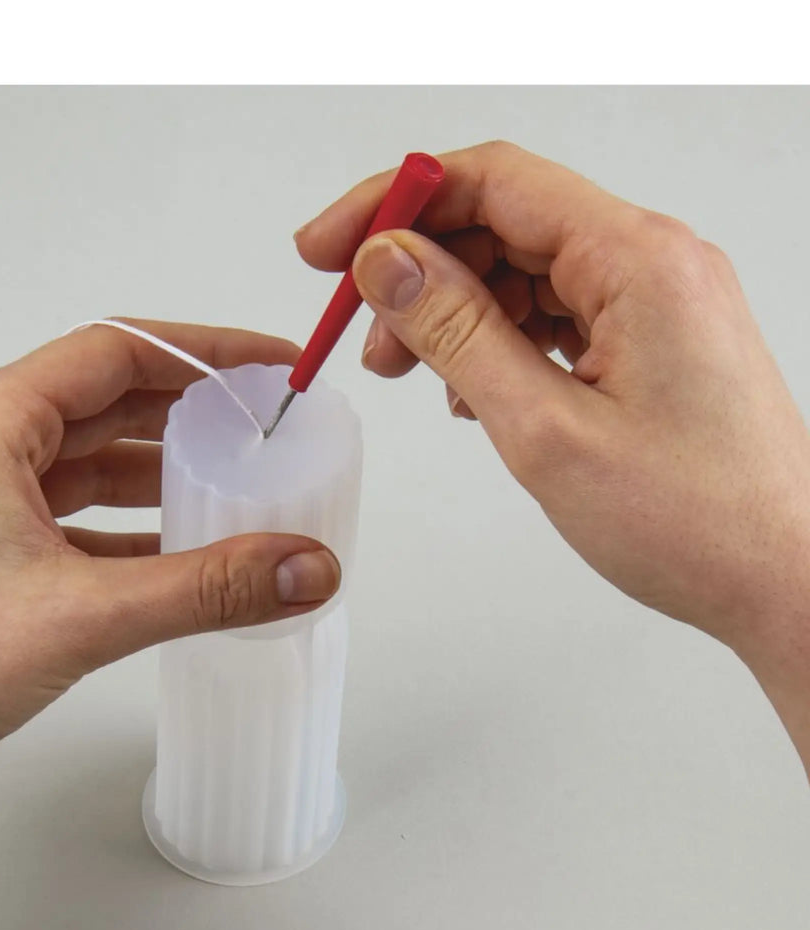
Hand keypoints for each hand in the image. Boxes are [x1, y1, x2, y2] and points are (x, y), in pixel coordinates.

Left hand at [0, 319, 340, 929]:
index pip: (117, 351)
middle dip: (189, 409)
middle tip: (259, 420)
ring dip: (159, 467)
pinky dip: (128, 520)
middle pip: (106, 398)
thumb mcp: (88, 614)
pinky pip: (73, 508)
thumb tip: (302, 565)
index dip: (203, 353)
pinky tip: (178, 546)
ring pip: (89, 456)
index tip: (265, 365)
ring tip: (231, 478)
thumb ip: (209, 587)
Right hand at [297, 141, 809, 771]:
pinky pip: (554, 311)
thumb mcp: (544, 427)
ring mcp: (655, 300)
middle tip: (360, 324)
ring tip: (408, 368)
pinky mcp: (651, 339)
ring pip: (523, 270)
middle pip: (504, 221)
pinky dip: (498, 338)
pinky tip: (470, 388)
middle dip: (419, 266)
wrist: (782, 581)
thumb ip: (457, 331)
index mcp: (637, 260)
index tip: (331, 246)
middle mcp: (652, 262)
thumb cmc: (696, 521)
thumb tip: (388, 262)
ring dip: (453, 308)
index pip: (492, 182)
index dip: (396, 203)